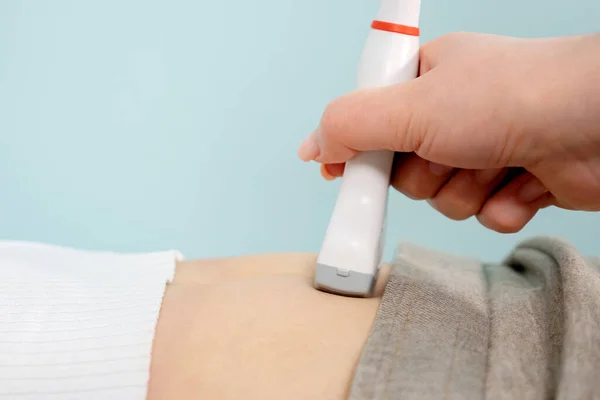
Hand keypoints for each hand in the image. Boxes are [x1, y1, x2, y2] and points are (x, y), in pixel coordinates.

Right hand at [298, 32, 599, 232]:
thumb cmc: (512, 96)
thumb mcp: (411, 107)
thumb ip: (351, 126)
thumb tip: (313, 147)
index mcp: (426, 81)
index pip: (369, 123)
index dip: (357, 151)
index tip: (342, 174)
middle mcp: (453, 114)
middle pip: (402, 171)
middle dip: (424, 173)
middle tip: (445, 152)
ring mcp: (485, 147)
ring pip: (443, 198)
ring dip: (466, 188)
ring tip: (496, 159)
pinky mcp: (514, 181)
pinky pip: (483, 214)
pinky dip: (501, 204)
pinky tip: (525, 179)